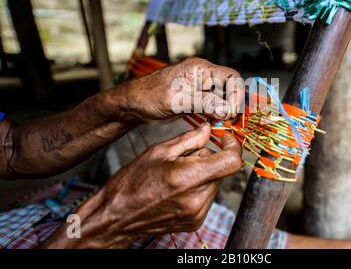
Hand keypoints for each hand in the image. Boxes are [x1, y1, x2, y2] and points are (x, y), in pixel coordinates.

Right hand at [42, 123, 241, 247]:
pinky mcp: (195, 221)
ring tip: (178, 173)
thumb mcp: (158, 151)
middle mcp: (197, 199)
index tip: (226, 139)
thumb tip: (208, 129)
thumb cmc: (131, 183)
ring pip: (215, 182)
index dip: (233, 146)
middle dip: (209, 158)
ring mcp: (197, 213)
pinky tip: (177, 187)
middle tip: (186, 156)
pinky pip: (207, 196)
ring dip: (204, 173)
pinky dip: (198, 187)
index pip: (232, 162)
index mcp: (188, 177)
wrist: (116, 217)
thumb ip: (189, 139)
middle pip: (221, 170)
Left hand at [113, 57, 244, 121]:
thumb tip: (226, 109)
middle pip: (230, 87)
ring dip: (226, 111)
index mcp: (200, 69)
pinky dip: (217, 115)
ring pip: (224, 98)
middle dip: (233, 104)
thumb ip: (202, 102)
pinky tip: (214, 124)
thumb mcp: (177, 99)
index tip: (232, 112)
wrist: (134, 103)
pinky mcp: (197, 99)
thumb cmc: (149, 95)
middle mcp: (203, 76)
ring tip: (223, 124)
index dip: (237, 94)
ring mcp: (201, 88)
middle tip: (229, 122)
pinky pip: (214, 106)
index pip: (231, 77)